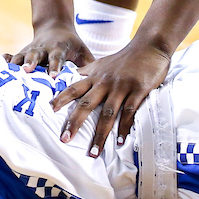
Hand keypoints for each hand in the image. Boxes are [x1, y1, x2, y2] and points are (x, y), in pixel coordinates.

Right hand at [6, 23, 93, 75]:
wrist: (54, 28)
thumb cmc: (72, 46)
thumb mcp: (83, 51)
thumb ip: (90, 65)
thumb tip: (103, 82)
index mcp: (59, 48)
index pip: (58, 58)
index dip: (55, 66)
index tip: (54, 76)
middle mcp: (43, 48)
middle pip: (36, 55)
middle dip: (31, 62)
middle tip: (27, 71)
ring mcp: (31, 50)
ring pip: (22, 56)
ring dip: (17, 63)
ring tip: (9, 72)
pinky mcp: (22, 53)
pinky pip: (12, 56)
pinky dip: (5, 60)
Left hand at [50, 39, 170, 157]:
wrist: (149, 46)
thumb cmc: (125, 57)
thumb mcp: (103, 63)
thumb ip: (89, 71)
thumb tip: (74, 75)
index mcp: (95, 76)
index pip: (74, 88)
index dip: (61, 98)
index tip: (49, 110)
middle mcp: (105, 82)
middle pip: (87, 104)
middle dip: (75, 122)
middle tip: (64, 139)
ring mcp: (121, 87)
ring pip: (108, 113)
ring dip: (100, 135)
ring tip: (93, 152)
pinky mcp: (138, 90)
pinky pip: (129, 112)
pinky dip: (124, 128)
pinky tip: (121, 141)